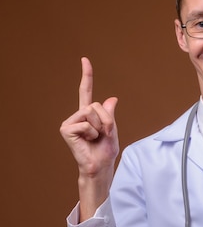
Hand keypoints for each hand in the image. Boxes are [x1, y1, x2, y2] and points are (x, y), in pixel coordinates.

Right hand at [60, 57, 118, 218]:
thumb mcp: (112, 129)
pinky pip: (86, 124)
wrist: (100, 166)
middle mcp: (77, 115)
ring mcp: (70, 121)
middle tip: (103, 134)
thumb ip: (110, 114)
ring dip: (100, 127)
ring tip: (95, 138)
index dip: (86, 75)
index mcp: (88, 114)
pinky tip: (87, 141)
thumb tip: (112, 98)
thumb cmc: (106, 150)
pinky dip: (92, 133)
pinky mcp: (66, 129)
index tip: (85, 59)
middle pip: (96, 105)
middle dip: (106, 120)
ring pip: (92, 113)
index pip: (86, 91)